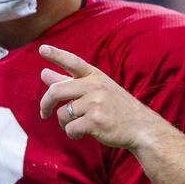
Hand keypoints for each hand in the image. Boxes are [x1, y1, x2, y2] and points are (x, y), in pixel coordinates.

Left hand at [38, 45, 164, 150]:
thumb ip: (69, 82)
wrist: (142, 128)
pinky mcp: (95, 122)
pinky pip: (70, 129)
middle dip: (45, 103)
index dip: (56, 55)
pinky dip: (73, 134)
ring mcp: (95, 104)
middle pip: (56, 90)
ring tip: (78, 125)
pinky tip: (82, 134)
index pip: (73, 62)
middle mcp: (95, 86)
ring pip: (63, 114)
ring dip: (65, 123)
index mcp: (96, 76)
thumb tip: (44, 73)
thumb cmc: (117, 109)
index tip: (42, 49)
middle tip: (44, 113)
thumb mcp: (98, 90)